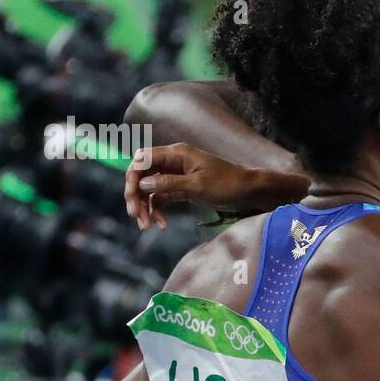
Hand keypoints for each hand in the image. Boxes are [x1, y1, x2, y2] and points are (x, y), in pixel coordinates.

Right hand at [124, 143, 259, 229]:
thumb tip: (143, 183)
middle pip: (142, 176)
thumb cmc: (227, 184)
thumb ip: (169, 184)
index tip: (132, 197)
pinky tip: (162, 225)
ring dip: (145, 207)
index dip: (132, 177)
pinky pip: (161, 198)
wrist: (248, 191)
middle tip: (136, 216)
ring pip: (149, 189)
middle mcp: (172, 162)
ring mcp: (175, 176)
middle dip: (136, 196)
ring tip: (146, 226)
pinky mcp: (180, 189)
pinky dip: (158, 211)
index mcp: (176, 154)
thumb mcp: (197, 185)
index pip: (142, 160)